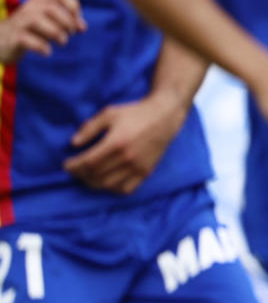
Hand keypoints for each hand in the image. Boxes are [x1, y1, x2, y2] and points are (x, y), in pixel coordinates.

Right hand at [0, 0, 85, 62]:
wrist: (1, 42)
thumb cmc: (30, 30)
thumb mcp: (49, 22)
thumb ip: (67, 22)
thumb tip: (82, 27)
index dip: (73, 4)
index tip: (77, 20)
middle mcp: (28, 7)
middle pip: (51, 8)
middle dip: (67, 22)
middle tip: (70, 33)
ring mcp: (19, 21)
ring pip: (38, 20)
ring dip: (56, 33)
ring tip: (62, 42)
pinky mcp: (13, 37)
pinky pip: (28, 39)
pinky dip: (42, 47)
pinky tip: (47, 52)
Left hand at [65, 92, 189, 193]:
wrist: (165, 116)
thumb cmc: (135, 113)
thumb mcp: (109, 113)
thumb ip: (90, 128)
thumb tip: (73, 143)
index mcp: (116, 143)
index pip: (88, 163)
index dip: (73, 166)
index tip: (66, 164)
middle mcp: (127, 158)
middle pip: (95, 176)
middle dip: (80, 174)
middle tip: (75, 169)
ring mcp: (138, 167)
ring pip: (108, 185)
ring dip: (93, 183)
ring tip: (87, 175)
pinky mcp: (146, 171)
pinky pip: (126, 189)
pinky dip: (112, 188)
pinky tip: (107, 180)